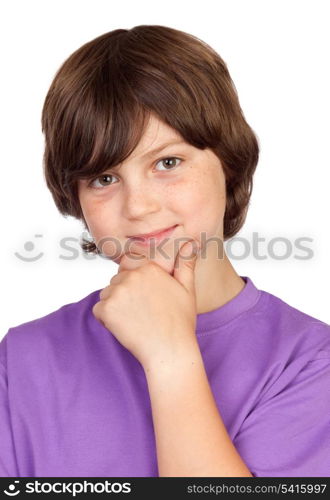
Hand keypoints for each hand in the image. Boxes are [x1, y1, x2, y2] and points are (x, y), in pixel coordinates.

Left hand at [92, 240, 199, 367]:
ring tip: (135, 320)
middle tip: (143, 313)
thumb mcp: (188, 289)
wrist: (169, 350)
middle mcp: (131, 276)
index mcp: (149, 268)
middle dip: (124, 295)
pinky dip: (107, 320)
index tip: (145, 299)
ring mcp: (118, 292)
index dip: (134, 283)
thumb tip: (190, 243)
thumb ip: (185, 264)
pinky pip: (99, 310)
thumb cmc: (180, 322)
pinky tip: (125, 328)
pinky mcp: (107, 309)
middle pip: (117, 281)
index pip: (129, 266)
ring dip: (115, 307)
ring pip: (107, 295)